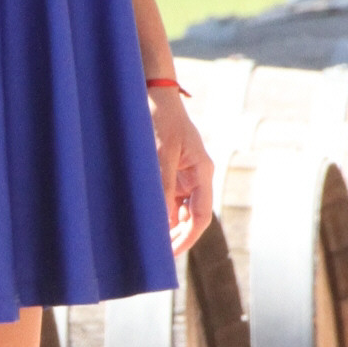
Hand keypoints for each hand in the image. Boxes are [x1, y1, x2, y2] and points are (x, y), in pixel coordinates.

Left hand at [148, 82, 214, 256]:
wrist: (154, 93)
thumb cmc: (160, 119)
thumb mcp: (160, 154)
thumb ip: (163, 186)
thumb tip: (163, 219)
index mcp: (202, 172)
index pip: (200, 216)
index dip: (187, 237)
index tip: (170, 253)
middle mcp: (197, 176)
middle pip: (191, 217)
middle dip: (176, 236)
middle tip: (156, 254)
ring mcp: (184, 174)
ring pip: (179, 210)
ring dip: (166, 226)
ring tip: (148, 242)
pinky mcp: (171, 171)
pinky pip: (169, 198)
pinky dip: (159, 212)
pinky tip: (145, 222)